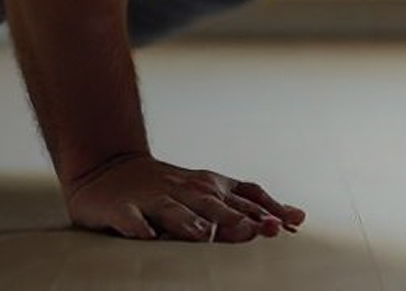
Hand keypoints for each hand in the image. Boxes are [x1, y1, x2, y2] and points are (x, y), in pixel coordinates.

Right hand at [63, 153, 305, 240]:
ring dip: (189, 223)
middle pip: (214, 206)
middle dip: (237, 219)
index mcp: (208, 187)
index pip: (243, 196)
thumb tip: (297, 218)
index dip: (266, 210)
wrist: (107, 169)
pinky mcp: (121, 209)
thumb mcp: (209, 192)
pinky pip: (130, 220)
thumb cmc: (167, 188)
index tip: (288, 226)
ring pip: (173, 212)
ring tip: (204, 236)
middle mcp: (184, 191)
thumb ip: (249, 206)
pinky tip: (147, 238)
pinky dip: (139, 228)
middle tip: (259, 232)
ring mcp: (152, 199)